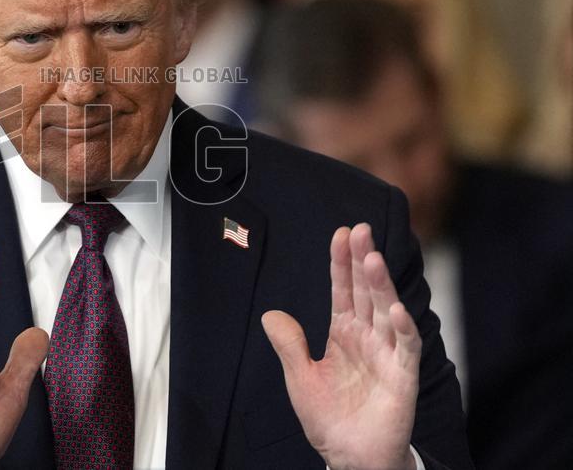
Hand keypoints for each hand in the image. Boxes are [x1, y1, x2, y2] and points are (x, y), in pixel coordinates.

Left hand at [262, 224, 419, 469]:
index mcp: (343, 333)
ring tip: (373, 258)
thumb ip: (289, 344)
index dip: (342, 263)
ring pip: (386, 311)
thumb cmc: (328, 418)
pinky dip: (402, 329)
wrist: (349, 456)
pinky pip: (405, 348)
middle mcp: (368, 337)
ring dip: (381, 285)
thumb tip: (270, 314)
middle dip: (363, 260)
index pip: (343, 290)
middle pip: (366, 291)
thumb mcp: (299, 377)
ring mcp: (387, 354)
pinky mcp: (402, 376)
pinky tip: (394, 309)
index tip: (341, 233)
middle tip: (361, 230)